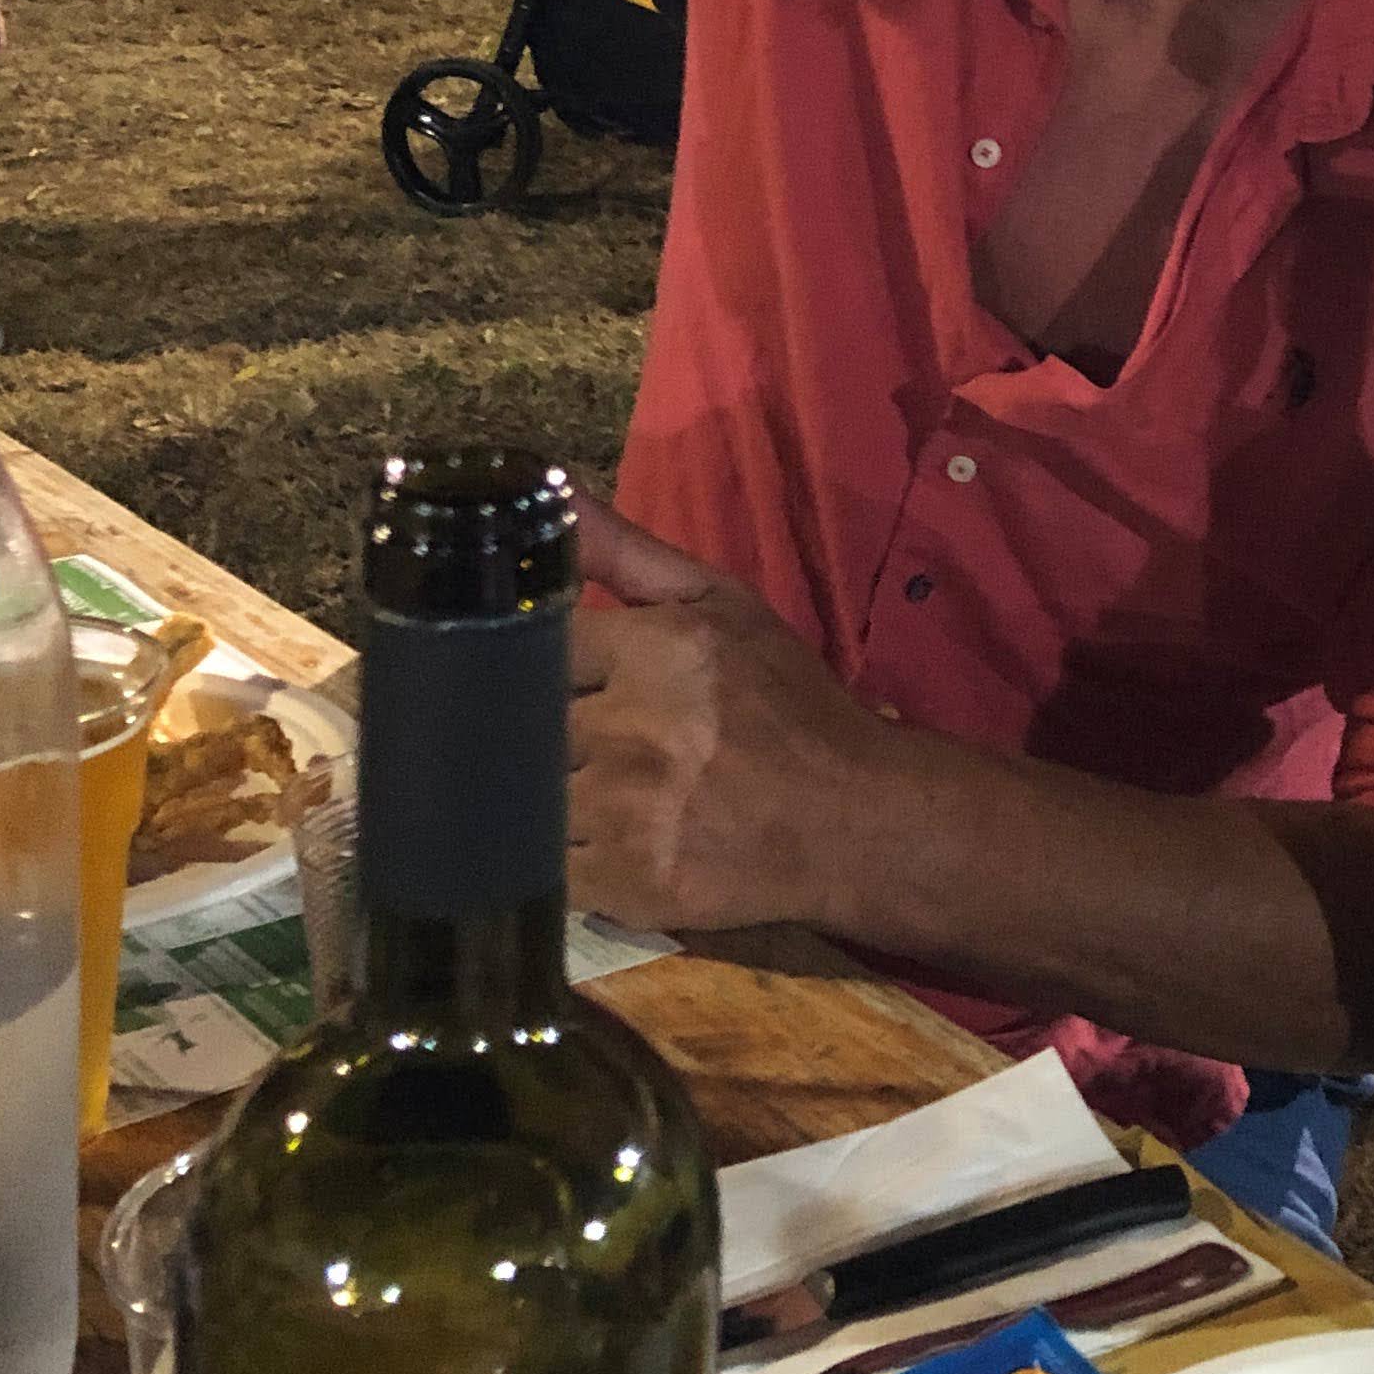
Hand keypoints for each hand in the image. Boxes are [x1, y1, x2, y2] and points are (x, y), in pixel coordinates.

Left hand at [566, 488, 880, 933]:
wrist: (856, 819)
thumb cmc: (787, 704)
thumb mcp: (721, 604)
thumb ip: (625, 550)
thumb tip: (546, 487)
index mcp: (659, 651)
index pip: (532, 643)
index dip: (522, 658)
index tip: (530, 670)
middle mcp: (637, 730)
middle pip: (516, 723)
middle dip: (524, 729)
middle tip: (560, 733)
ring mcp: (629, 815)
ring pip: (523, 798)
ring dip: (536, 794)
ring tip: (573, 788)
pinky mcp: (628, 886)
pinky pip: (544, 867)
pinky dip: (554, 856)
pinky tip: (588, 839)